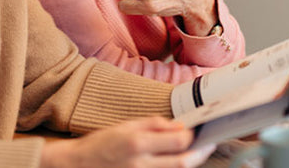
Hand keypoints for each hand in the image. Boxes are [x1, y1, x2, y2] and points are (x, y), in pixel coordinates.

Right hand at [39, 116, 214, 167]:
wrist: (79, 165)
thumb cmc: (102, 143)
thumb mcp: (126, 126)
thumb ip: (154, 125)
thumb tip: (180, 126)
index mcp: (137, 143)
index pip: (178, 141)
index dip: (192, 135)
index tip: (196, 129)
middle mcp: (141, 164)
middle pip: (183, 162)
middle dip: (201, 152)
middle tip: (209, 143)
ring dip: (191, 161)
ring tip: (197, 151)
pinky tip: (180, 159)